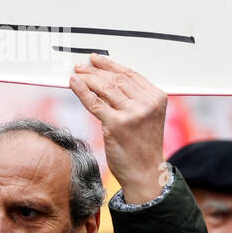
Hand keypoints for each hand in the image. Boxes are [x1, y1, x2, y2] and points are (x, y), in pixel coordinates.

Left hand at [68, 55, 166, 204]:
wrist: (145, 173)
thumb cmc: (143, 146)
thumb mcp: (146, 117)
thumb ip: (133, 99)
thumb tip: (105, 81)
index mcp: (157, 97)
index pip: (130, 74)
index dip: (110, 65)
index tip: (96, 60)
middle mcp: (147, 103)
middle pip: (116, 79)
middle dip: (95, 71)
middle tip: (81, 66)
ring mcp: (132, 114)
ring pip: (104, 88)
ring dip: (87, 78)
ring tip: (76, 74)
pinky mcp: (116, 124)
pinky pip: (94, 102)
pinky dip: (81, 91)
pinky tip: (73, 83)